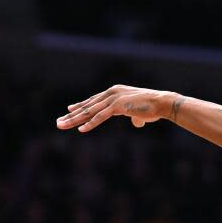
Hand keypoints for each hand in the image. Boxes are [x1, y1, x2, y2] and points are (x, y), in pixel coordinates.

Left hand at [56, 85, 183, 132]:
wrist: (163, 103)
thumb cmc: (154, 108)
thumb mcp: (140, 113)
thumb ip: (135, 117)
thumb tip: (136, 123)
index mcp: (114, 92)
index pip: (93, 101)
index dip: (80, 106)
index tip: (69, 111)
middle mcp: (111, 93)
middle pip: (87, 106)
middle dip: (72, 115)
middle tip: (59, 122)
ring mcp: (113, 99)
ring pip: (90, 111)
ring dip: (75, 120)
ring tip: (62, 126)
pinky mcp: (118, 106)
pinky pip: (101, 117)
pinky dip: (91, 123)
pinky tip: (82, 129)